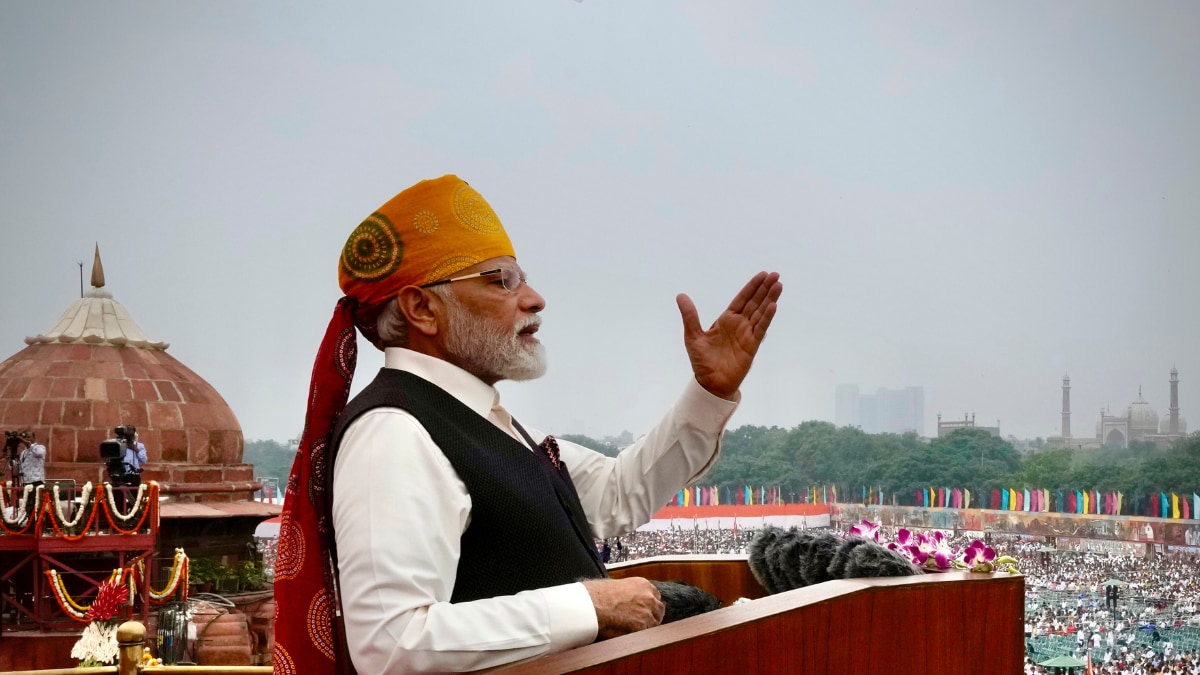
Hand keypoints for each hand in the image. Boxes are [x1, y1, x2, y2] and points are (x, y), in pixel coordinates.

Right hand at [581, 577, 664, 640]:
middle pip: (659, 610)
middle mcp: (648, 597)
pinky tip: (630, 634)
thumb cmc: (597, 595)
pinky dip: (640, 636)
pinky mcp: (641, 628)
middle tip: (641, 621)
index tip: (645, 609)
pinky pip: (646, 634)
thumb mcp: (617, 585)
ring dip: (647, 627)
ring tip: (633, 629)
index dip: (650, 605)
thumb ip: (629, 592)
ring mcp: (647, 613)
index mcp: (643, 585)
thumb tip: (628, 600)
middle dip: (652, 615)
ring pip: (655, 623)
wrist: (591, 605)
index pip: (655, 596)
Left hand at [676, 271, 781, 398]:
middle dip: (764, 289)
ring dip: (770, 299)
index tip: (762, 275)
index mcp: (726, 320)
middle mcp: (739, 325)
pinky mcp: (751, 346)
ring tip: (779, 285)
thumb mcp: (692, 336)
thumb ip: (689, 315)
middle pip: (754, 302)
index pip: (741, 299)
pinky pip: (760, 329)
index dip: (752, 287)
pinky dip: (767, 317)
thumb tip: (680, 296)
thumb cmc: (702, 361)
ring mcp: (747, 334)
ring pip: (760, 313)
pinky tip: (773, 305)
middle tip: (775, 274)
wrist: (710, 383)